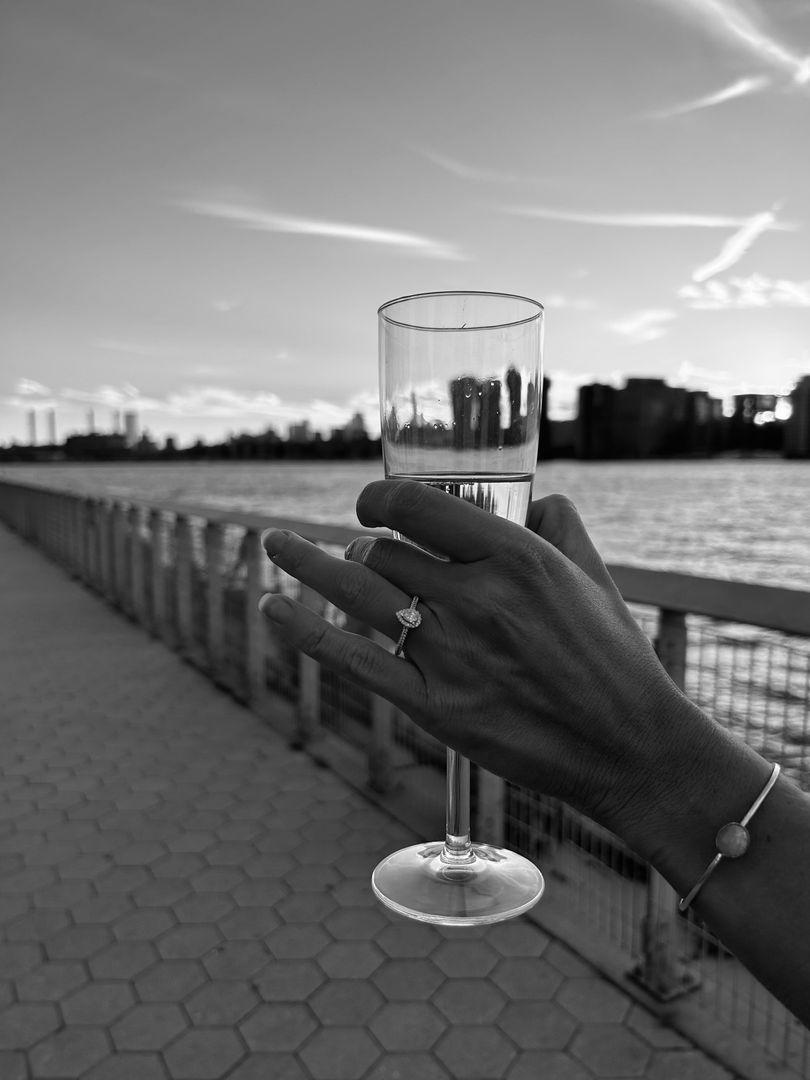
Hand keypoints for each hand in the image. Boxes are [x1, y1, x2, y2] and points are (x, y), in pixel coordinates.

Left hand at [259, 479, 696, 839]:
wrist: (628, 745)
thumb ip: (558, 523)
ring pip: (358, 593)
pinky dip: (302, 630)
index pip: (418, 505)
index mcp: (516, 556)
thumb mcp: (594, 574)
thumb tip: (529, 499)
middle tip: (365, 557)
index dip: (379, 497)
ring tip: (277, 544)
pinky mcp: (435, 706)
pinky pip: (352, 659)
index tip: (371, 504)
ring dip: (308, 563)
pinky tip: (269, 605)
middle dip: (365, 548)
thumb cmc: (614, 657)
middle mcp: (476, 598)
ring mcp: (450, 654)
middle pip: (384, 553)